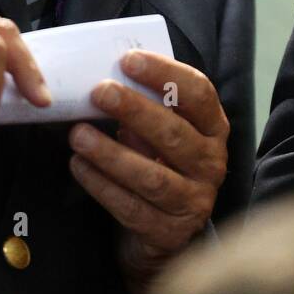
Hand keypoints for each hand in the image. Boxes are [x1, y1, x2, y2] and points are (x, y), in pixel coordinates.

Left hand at [68, 51, 227, 292]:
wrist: (167, 233)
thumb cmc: (161, 166)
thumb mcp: (163, 134)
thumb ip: (149, 109)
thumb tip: (110, 78)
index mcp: (214, 129)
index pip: (199, 93)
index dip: (166, 74)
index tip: (129, 60)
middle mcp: (212, 163)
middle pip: (174, 133)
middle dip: (135, 110)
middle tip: (99, 92)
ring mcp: (194, 199)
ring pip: (152, 175)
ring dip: (111, 153)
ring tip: (78, 134)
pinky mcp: (169, 231)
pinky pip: (131, 208)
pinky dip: (102, 186)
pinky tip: (79, 166)